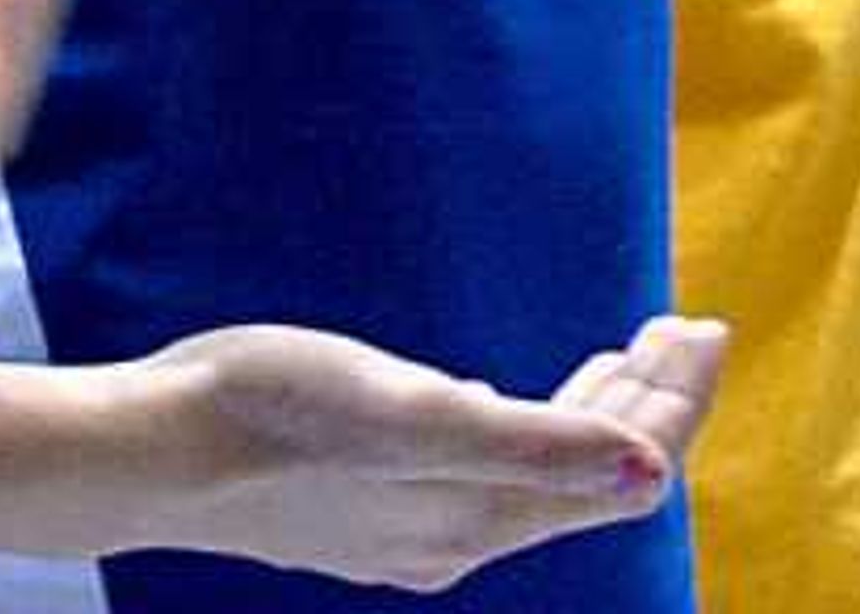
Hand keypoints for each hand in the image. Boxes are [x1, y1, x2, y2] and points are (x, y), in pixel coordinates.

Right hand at [128, 310, 722, 580]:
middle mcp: (461, 534)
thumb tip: (654, 476)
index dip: (673, 401)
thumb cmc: (275, 411)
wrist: (155, 452)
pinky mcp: (371, 506)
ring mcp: (414, 526)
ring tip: (624, 354)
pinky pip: (485, 470)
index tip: (705, 324)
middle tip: (682, 325)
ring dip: (590, 411)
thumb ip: (529, 448)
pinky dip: (526, 425)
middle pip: (587, 471)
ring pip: (537, 471)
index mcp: (483, 513)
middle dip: (645, 400)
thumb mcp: (408, 414)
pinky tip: (505, 397)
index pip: (619, 464)